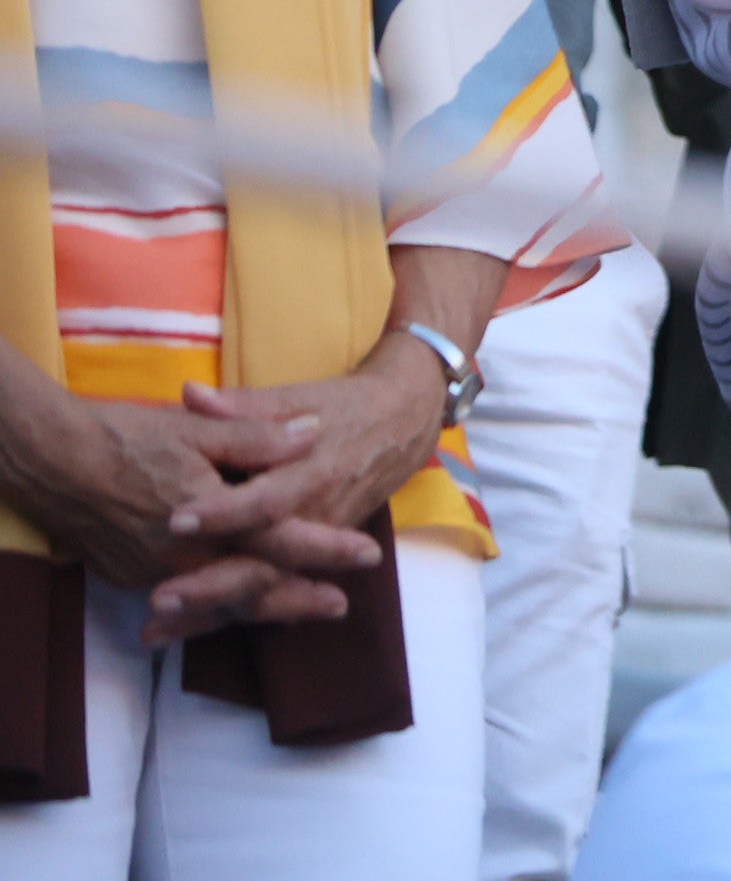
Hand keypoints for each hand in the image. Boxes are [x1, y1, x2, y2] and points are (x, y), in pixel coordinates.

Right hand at [9, 391, 351, 601]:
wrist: (52, 461)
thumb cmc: (127, 437)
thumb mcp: (199, 427)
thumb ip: (258, 434)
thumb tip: (311, 432)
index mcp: (211, 514)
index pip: (281, 537)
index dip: (326, 548)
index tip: (368, 555)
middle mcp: (184, 554)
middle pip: (255, 584)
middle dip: (299, 598)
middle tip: (339, 606)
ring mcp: (155, 570)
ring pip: (220, 598)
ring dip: (261, 606)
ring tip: (300, 613)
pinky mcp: (132, 574)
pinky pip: (187, 595)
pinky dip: (215, 606)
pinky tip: (234, 607)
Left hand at [150, 342, 447, 643]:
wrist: (405, 421)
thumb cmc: (347, 405)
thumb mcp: (300, 397)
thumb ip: (244, 407)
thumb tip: (190, 396)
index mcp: (313, 470)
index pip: (266, 500)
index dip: (224, 512)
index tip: (177, 520)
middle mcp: (318, 515)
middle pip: (265, 561)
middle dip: (213, 585)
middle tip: (160, 599)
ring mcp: (320, 541)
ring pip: (265, 585)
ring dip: (212, 611)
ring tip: (158, 631)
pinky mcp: (317, 555)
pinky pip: (272, 589)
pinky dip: (229, 612)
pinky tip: (186, 630)